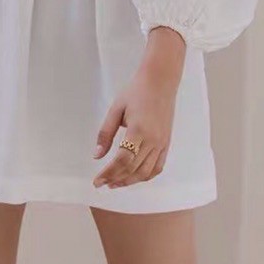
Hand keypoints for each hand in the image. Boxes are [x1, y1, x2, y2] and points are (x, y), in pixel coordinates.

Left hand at [93, 27, 185, 188]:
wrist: (160, 80)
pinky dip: (146, 176)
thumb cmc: (136, 91)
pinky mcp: (167, 142)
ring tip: (116, 182)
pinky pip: (158, 167)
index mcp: (138, 130)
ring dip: (130, 181)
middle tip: (103, 183)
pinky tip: (134, 176)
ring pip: (146, 172)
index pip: (122, 161)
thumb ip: (105, 134)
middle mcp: (152, 140)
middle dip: (116, 179)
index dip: (108, 174)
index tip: (97, 181)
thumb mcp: (116, 109)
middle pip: (133, 169)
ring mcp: (162, 142)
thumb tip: (97, 156)